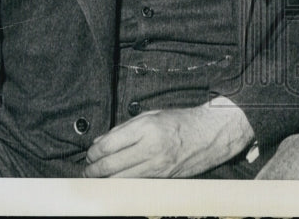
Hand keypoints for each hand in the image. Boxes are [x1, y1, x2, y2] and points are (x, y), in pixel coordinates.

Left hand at [83, 96, 254, 177]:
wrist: (211, 133)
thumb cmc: (182, 121)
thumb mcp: (153, 114)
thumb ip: (125, 127)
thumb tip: (101, 141)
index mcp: (147, 127)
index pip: (109, 144)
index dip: (93, 152)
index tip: (90, 153)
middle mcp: (151, 148)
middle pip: (110, 165)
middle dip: (93, 170)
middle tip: (87, 169)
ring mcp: (158, 166)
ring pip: (120, 180)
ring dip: (103, 180)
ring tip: (97, 177)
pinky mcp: (163, 178)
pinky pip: (135, 184)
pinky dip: (120, 184)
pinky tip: (114, 181)